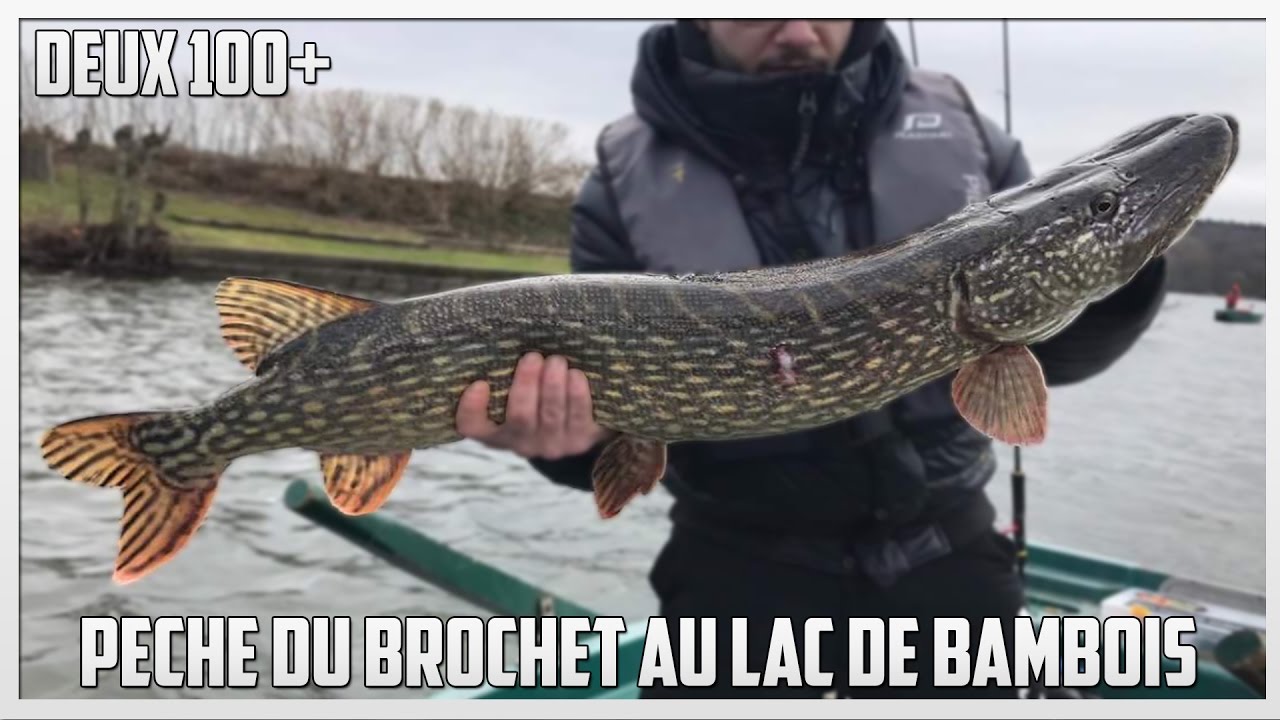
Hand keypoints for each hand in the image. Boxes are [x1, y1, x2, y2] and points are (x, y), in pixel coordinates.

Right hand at [456, 352, 615, 459]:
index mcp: (497, 432)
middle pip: (520, 417)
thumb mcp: (515, 397)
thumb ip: (505, 380)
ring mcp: (552, 444)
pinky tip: (575, 375)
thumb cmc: (537, 401)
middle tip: (533, 358)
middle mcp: (522, 443)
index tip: (479, 384)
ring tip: (556, 361)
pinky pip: (578, 416)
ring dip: (553, 384)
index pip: (472, 427)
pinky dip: (576, 394)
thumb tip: (503, 343)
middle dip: (526, 384)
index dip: (471, 409)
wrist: (577, 430)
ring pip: (551, 415)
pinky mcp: (581, 440)